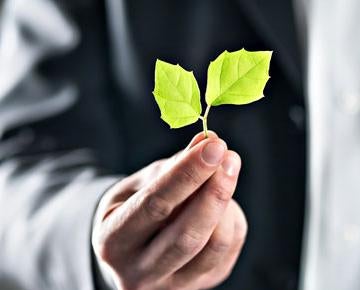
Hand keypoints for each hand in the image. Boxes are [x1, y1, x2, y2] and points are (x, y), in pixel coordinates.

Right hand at [92, 132, 246, 289]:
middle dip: (214, 191)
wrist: (129, 250)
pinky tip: (220, 202)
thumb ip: (172, 166)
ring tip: (223, 175)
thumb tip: (209, 141)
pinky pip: (226, 251)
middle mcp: (138, 273)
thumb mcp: (139, 184)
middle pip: (187, 235)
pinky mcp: (197, 288)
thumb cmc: (131, 209)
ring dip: (226, 204)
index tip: (214, 146)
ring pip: (214, 246)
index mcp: (112, 241)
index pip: (156, 205)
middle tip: (230, 157)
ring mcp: (169, 287)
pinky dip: (230, 220)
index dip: (188, 174)